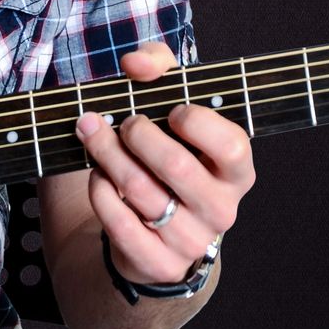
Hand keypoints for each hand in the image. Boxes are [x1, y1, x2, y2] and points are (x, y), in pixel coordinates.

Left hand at [75, 41, 254, 284]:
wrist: (154, 230)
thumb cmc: (166, 153)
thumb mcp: (170, 106)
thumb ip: (158, 68)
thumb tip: (134, 65)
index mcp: (236, 172)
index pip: (231, 146)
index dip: (196, 122)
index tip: (169, 111)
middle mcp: (221, 209)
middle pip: (175, 165)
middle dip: (135, 133)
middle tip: (119, 121)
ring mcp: (191, 241)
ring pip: (139, 189)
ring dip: (106, 155)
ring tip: (93, 136)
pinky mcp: (157, 263)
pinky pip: (118, 221)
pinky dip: (99, 190)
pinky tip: (96, 175)